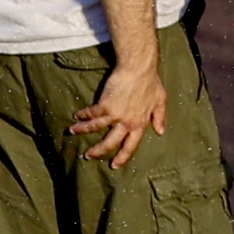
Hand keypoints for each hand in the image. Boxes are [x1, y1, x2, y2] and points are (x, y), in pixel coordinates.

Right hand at [68, 39, 168, 166]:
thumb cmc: (150, 81)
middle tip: (88, 156)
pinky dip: (83, 115)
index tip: (114, 165)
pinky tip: (77, 116)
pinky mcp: (105, 104)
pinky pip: (91, 113)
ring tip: (72, 131)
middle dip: (98, 151)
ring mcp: (115, 114)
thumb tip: (160, 131)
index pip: (131, 145)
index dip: (122, 157)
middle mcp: (126, 122)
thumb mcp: (159, 100)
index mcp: (140, 123)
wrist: (138, 67)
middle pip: (110, 142)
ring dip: (83, 130)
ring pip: (95, 128)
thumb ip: (159, 117)